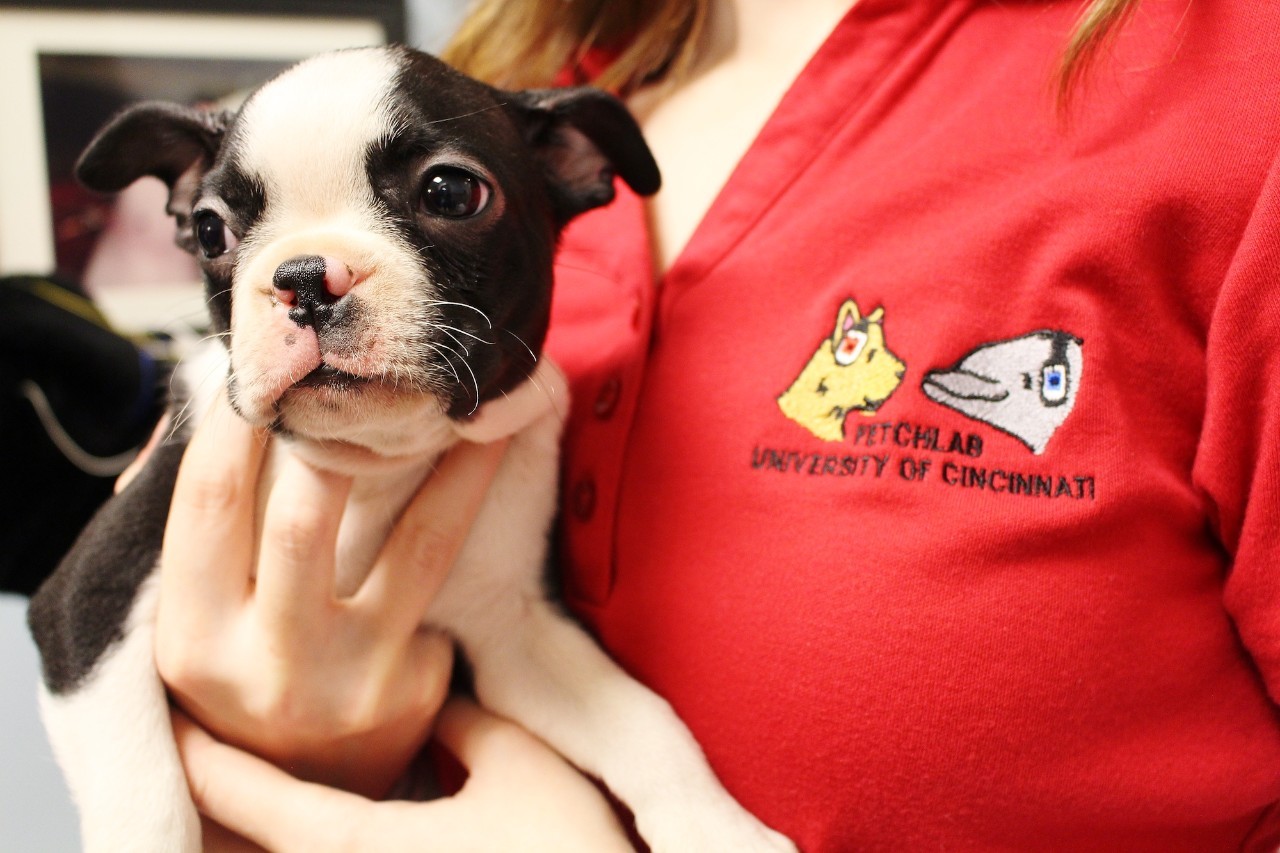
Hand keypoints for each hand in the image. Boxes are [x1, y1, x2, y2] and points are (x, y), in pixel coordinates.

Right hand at [154, 393, 506, 797]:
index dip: (239, 426)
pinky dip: (460, 514)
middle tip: (374, 374)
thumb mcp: (199, 620)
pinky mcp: (415, 684)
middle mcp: (270, 665)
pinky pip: (441, 580)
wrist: (309, 786)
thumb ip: (205, 530)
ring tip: (477, 405)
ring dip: (454, 461)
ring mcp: (353, 680)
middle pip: (307, 517)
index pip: (209, 507)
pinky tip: (483, 466)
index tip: (271, 362)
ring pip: (416, 541)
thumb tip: (213, 403)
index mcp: (194, 640)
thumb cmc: (247, 677)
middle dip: (339, 434)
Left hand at [174, 697, 632, 852]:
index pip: (253, 799)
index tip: (178, 719)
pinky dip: (310, 846)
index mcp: (360, 847)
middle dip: (216, 807)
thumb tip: (434, 704)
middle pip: (249, 852)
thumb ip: (466, 723)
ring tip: (257, 796)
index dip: (205, 757)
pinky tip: (328, 825)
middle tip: (205, 751)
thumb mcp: (524, 766)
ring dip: (262, 835)